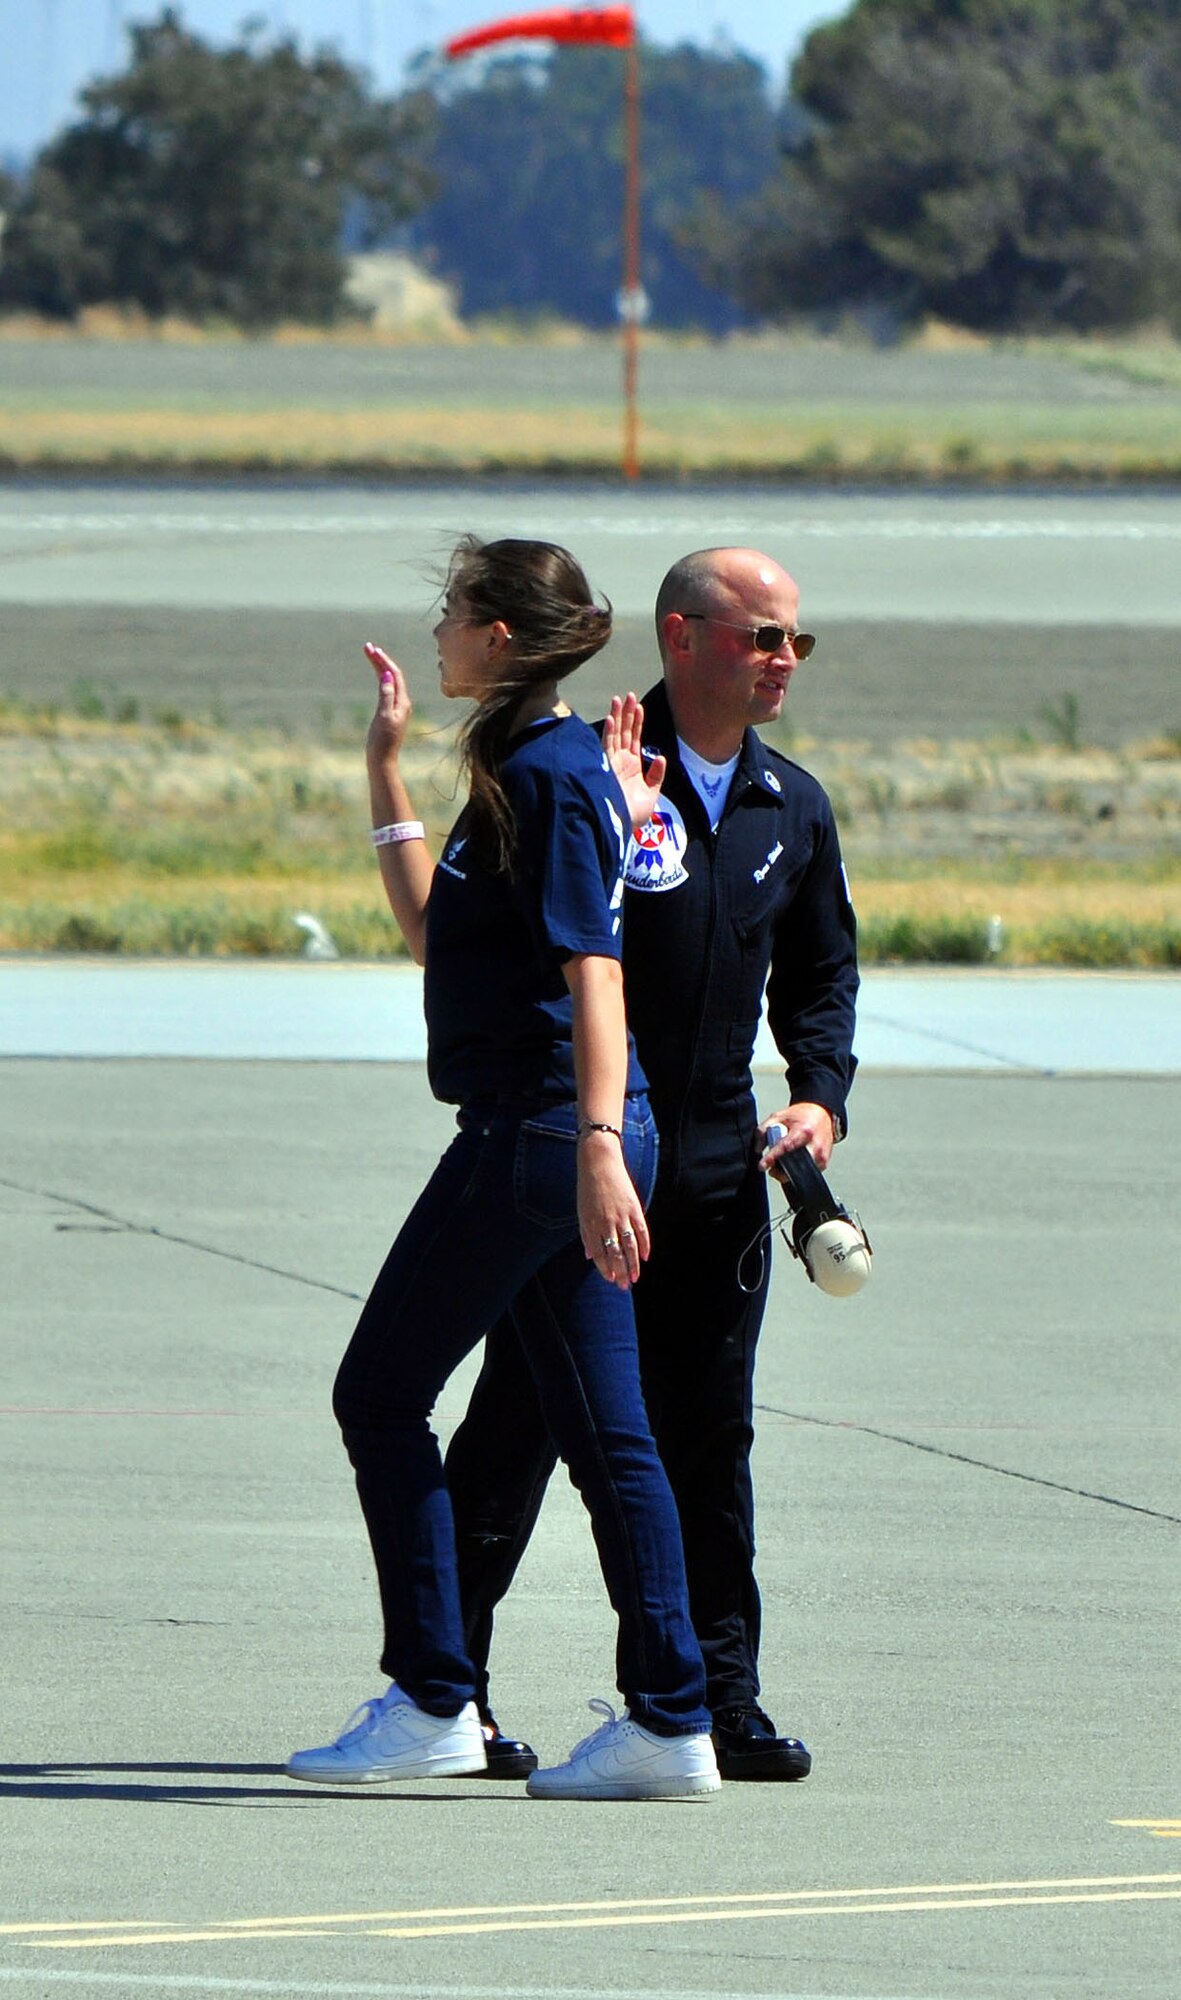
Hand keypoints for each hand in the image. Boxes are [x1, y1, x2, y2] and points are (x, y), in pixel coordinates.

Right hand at [364, 642, 411, 769]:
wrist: (383, 761)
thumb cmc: (382, 741)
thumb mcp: (383, 716)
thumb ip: (386, 695)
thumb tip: (387, 675)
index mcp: (403, 702)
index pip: (395, 674)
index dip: (383, 660)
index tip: (371, 649)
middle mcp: (403, 703)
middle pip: (393, 675)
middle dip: (381, 660)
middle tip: (367, 647)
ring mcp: (398, 708)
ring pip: (391, 682)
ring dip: (381, 667)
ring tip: (371, 655)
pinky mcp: (391, 713)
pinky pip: (388, 690)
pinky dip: (381, 679)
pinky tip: (378, 675)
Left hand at [576, 1132, 650, 1289]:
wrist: (599, 1163)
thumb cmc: (588, 1188)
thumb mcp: (582, 1212)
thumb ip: (586, 1235)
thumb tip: (588, 1256)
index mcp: (591, 1225)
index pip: (599, 1254)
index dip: (605, 1268)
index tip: (610, 1279)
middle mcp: (606, 1223)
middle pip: (615, 1254)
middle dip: (620, 1272)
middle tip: (624, 1286)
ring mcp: (621, 1216)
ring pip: (629, 1247)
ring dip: (633, 1264)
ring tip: (635, 1277)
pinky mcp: (634, 1208)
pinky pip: (642, 1231)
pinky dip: (645, 1246)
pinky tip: (646, 1257)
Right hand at [603, 692, 666, 830]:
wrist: (622, 828)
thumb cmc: (633, 816)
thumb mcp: (651, 794)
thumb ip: (656, 775)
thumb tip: (660, 757)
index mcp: (631, 767)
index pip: (634, 739)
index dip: (637, 722)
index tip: (639, 706)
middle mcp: (620, 762)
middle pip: (624, 733)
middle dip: (626, 714)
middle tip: (629, 695)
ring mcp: (612, 765)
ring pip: (614, 736)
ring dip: (617, 717)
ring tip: (619, 699)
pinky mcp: (606, 769)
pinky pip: (607, 748)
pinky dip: (609, 733)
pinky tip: (612, 719)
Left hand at [759, 1102, 835, 1172]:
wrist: (822, 1114)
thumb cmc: (801, 1115)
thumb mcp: (779, 1116)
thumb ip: (764, 1130)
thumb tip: (757, 1149)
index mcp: (804, 1131)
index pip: (786, 1147)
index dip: (772, 1157)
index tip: (762, 1166)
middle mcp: (815, 1144)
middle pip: (795, 1166)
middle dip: (780, 1171)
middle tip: (772, 1167)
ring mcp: (821, 1155)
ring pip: (801, 1173)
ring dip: (788, 1172)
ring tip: (782, 1163)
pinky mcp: (824, 1162)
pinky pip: (807, 1172)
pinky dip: (797, 1171)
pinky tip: (793, 1162)